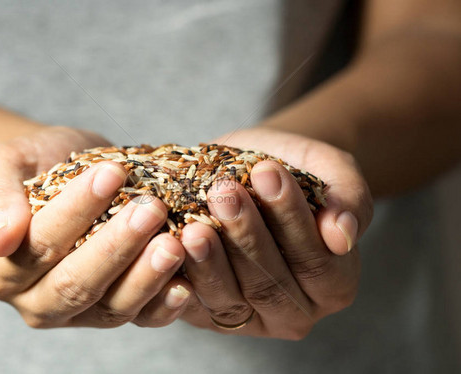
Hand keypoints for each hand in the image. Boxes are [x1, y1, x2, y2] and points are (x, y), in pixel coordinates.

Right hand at [0, 126, 191, 327]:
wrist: (68, 172)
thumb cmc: (39, 164)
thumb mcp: (7, 164)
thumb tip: (0, 240)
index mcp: (0, 269)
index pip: (40, 243)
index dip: (76, 210)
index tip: (111, 173)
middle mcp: (36, 301)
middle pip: (76, 283)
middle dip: (117, 246)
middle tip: (151, 209)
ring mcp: (78, 313)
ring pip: (111, 308)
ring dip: (145, 277)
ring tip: (173, 245)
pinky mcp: (113, 313)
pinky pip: (140, 319)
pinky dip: (163, 306)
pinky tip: (186, 284)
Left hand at [178, 127, 372, 337]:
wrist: (258, 170)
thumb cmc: (299, 170)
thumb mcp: (334, 172)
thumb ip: (349, 201)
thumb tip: (342, 236)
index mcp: (334, 284)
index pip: (316, 262)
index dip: (291, 219)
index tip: (268, 172)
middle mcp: (295, 310)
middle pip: (271, 285)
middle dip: (246, 236)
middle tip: (225, 193)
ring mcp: (249, 318)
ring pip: (230, 297)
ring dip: (210, 260)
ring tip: (195, 222)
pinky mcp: (208, 315)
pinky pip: (192, 304)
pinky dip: (180, 276)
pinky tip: (169, 245)